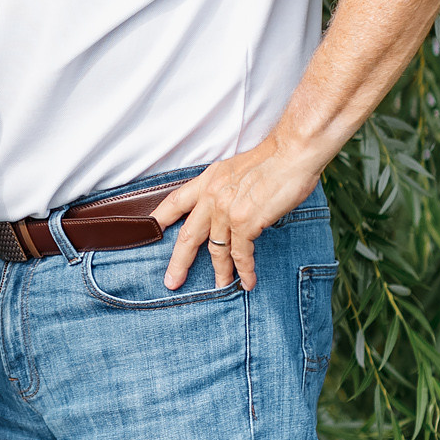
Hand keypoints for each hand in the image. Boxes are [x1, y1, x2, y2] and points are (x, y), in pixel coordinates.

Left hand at [153, 134, 326, 290]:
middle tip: (172, 280)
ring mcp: (226, 211)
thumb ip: (224, 188)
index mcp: (208, 181)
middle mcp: (212, 196)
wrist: (292, 153)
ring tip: (220, 286)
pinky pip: (241, 254)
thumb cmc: (272, 160)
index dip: (159, 218)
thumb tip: (225, 207)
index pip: (175, 201)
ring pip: (216, 250)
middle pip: (189, 235)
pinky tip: (247, 281)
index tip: (148, 231)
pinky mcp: (245, 222)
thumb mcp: (235, 169)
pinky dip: (244, 270)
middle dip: (179, 262)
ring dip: (220, 272)